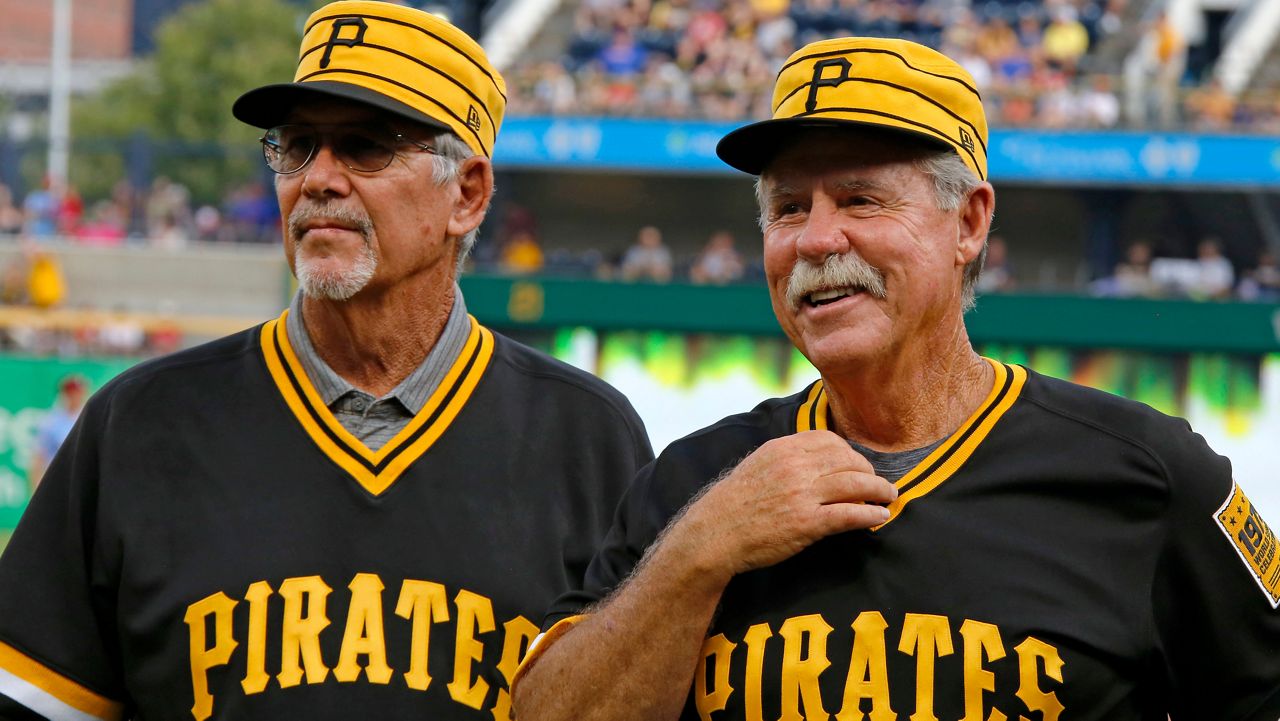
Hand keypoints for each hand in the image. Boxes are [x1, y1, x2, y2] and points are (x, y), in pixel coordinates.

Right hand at [668, 430, 895, 583]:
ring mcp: (802, 495)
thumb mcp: (758, 465)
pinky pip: (849, 514)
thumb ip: (787, 458)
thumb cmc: (735, 502)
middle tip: (879, 483)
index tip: (858, 464)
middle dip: (869, 471)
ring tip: (889, 496)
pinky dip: (870, 513)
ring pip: (855, 484)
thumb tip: (817, 458)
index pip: (830, 441)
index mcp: (783, 449)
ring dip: (879, 490)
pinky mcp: (807, 523)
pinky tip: (880, 516)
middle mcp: (795, 467)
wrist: (715, 533)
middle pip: (848, 461)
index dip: (850, 453)